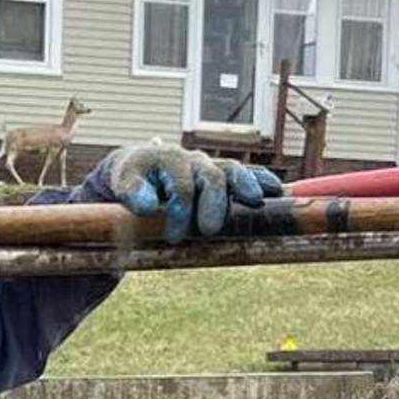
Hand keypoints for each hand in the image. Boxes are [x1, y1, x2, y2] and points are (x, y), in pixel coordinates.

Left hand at [86, 142, 283, 243]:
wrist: (140, 166)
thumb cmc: (131, 178)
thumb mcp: (123, 183)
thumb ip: (132, 193)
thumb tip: (148, 207)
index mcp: (168, 161)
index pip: (181, 186)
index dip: (180, 212)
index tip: (174, 237)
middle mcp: (193, 161)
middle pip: (211, 177)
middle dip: (214, 203)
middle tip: (209, 230)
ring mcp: (209, 166)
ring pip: (232, 172)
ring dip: (246, 186)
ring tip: (256, 201)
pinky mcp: (220, 174)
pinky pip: (244, 174)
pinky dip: (259, 180)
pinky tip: (275, 191)